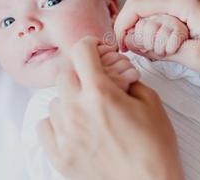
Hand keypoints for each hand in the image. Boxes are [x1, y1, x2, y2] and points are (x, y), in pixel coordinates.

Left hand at [37, 37, 183, 179]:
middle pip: (64, 75)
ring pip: (54, 101)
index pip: (82, 52)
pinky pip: (45, 126)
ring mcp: (64, 134)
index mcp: (100, 93)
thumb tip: (118, 75)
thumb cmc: (154, 147)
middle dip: (80, 71)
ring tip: (87, 108)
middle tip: (95, 80)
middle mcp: (76, 110)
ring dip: (69, 98)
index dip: (90, 44)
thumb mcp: (152, 103)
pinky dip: (57, 121)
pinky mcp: (59, 155)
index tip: (96, 48)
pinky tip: (74, 125)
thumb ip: (130, 81)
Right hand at [115, 0, 199, 79]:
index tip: (122, 46)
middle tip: (153, 55)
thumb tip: (133, 43)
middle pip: (147, 6)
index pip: (138, 4)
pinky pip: (172, 11)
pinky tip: (177, 45)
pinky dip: (167, 28)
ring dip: (155, 31)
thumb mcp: (193, 57)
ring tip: (168, 53)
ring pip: (158, 10)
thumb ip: (159, 48)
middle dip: (142, 31)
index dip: (123, 25)